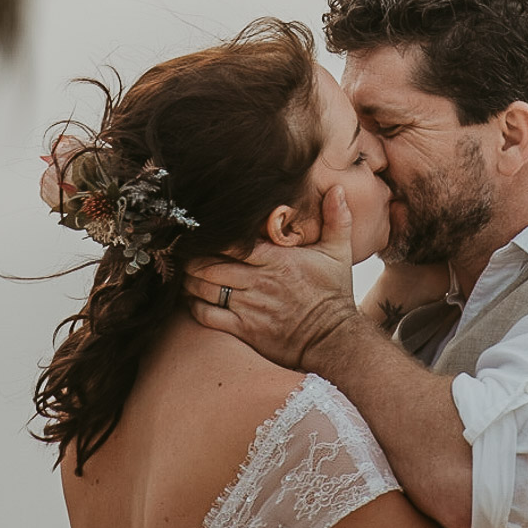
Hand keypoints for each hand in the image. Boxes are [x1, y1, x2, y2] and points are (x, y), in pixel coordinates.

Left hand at [184, 186, 359, 368]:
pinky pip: (207, 315)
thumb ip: (336, 219)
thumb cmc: (333, 294)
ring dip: (191, 280)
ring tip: (189, 274)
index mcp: (277, 260)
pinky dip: (194, 306)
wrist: (334, 338)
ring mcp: (249, 307)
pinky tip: (195, 299)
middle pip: (209, 265)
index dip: (212, 237)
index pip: (231, 243)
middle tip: (188, 254)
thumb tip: (337, 189)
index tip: (205, 233)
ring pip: (204, 289)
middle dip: (193, 259)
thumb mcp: (339, 253)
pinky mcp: (244, 330)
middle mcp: (259, 282)